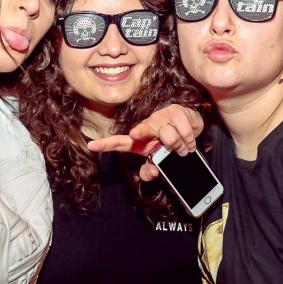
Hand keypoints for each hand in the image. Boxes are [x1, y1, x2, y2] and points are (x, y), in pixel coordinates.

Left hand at [87, 104, 203, 180]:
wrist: (190, 128)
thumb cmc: (170, 146)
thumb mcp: (159, 163)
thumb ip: (151, 171)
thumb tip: (153, 173)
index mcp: (139, 142)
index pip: (120, 143)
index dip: (106, 145)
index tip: (92, 146)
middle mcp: (147, 126)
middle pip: (141, 130)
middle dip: (138, 132)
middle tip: (135, 135)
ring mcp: (161, 117)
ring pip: (169, 137)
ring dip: (179, 147)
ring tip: (181, 147)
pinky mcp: (175, 110)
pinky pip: (184, 132)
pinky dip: (189, 141)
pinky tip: (188, 140)